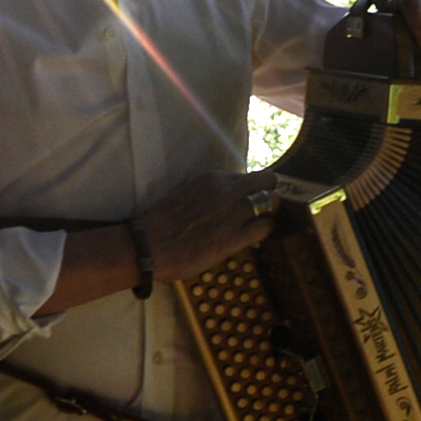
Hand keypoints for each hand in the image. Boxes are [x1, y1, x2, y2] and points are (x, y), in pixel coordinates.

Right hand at [34, 171, 273, 315]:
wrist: (148, 246)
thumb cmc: (161, 222)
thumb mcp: (186, 194)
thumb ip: (208, 193)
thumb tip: (223, 197)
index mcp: (212, 179)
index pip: (247, 175)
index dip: (254, 185)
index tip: (253, 193)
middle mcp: (227, 191)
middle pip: (268, 181)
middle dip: (271, 191)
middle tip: (268, 204)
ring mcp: (233, 214)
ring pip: (271, 202)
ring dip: (271, 211)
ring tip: (265, 219)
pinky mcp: (234, 237)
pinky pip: (264, 227)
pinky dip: (266, 229)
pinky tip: (258, 234)